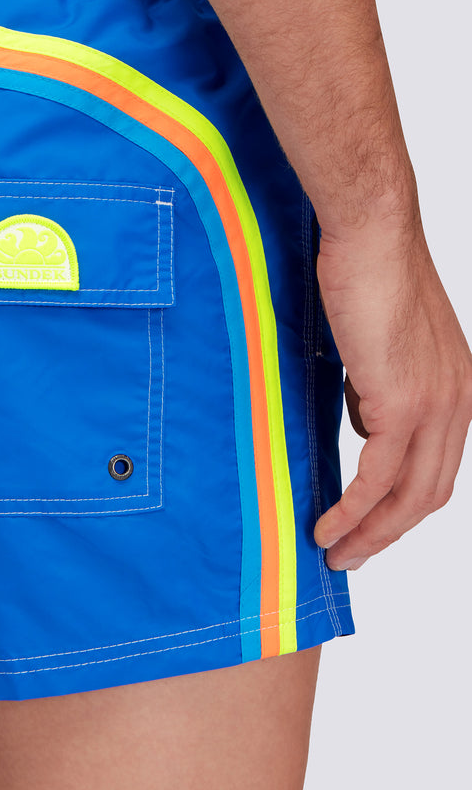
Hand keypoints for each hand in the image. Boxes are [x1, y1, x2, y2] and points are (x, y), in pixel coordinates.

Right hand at [313, 223, 471, 569]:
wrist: (370, 233)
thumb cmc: (365, 269)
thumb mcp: (376, 341)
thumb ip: (375, 385)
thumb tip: (361, 420)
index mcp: (457, 386)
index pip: (436, 464)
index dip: (403, 504)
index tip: (369, 524)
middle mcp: (458, 401)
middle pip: (430, 492)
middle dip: (389, 533)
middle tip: (351, 555)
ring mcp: (436, 404)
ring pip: (409, 496)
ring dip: (371, 534)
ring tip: (335, 552)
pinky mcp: (404, 403)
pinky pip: (378, 477)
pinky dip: (354, 511)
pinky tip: (330, 526)